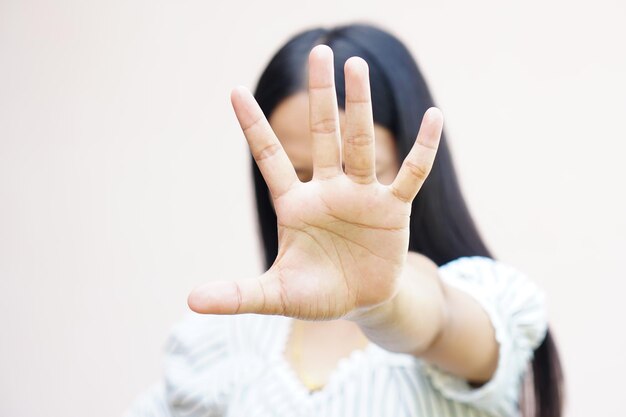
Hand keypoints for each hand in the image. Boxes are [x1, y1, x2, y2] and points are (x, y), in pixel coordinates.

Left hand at [188, 45, 442, 319]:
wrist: (362, 302)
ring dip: (360, 106)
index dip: (253, 126)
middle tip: (320, 51)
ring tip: (357, 66)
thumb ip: (238, 293)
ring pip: (361, 143)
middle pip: (324, 134)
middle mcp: (329, 190)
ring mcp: (362, 196)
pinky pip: (411, 173)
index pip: (270, 157)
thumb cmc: (317, 293)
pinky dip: (423, 149)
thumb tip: (191, 301)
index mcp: (296, 204)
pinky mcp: (393, 209)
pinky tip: (435, 117)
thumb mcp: (276, 294)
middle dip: (321, 96)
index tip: (233, 90)